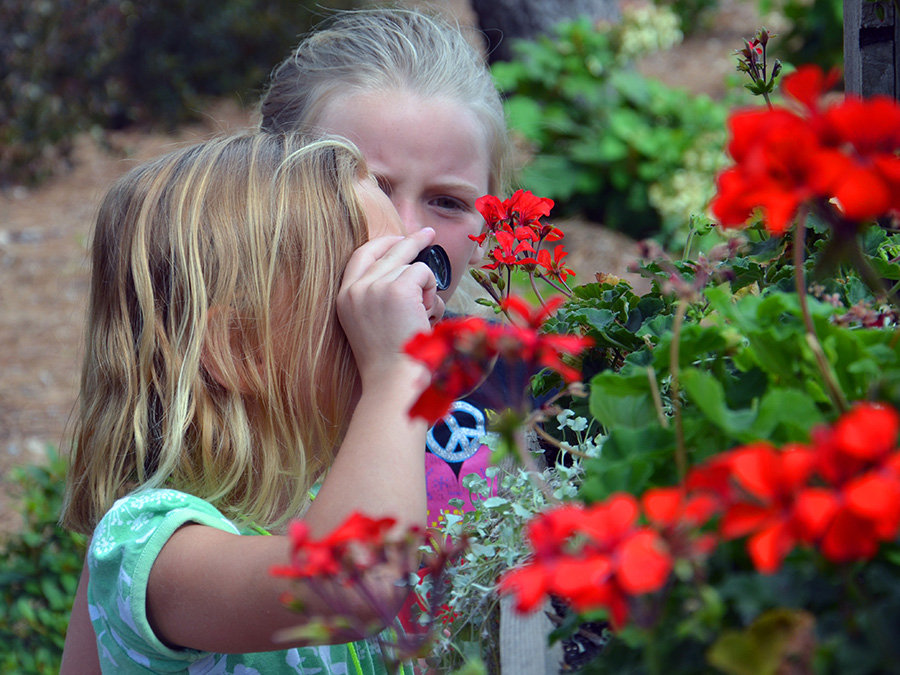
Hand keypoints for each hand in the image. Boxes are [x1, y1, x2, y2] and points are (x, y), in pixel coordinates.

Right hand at [338, 228, 444, 382]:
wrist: (394, 381)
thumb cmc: (391, 362)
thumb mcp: (372, 325)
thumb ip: (379, 297)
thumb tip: (405, 268)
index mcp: (344, 299)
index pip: (360, 256)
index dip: (381, 244)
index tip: (398, 239)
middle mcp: (356, 290)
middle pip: (387, 251)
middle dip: (410, 241)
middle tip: (428, 234)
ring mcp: (375, 287)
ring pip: (411, 266)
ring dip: (425, 289)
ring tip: (422, 317)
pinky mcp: (398, 289)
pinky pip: (424, 273)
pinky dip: (431, 291)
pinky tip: (426, 314)